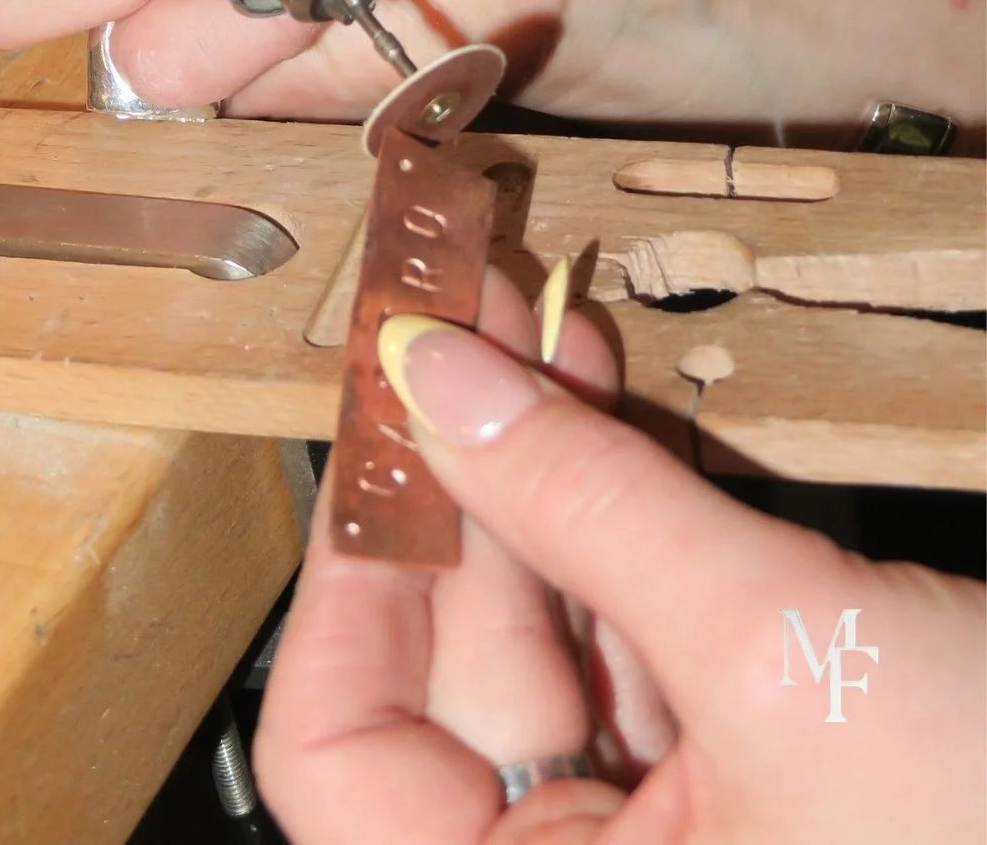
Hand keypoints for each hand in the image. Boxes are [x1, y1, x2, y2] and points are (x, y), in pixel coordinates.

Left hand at [254, 269, 985, 844]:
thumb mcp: (776, 648)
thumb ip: (588, 503)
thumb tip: (430, 373)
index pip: (344, 752)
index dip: (348, 571)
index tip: (377, 412)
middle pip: (454, 664)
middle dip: (459, 479)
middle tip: (452, 326)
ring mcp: (661, 824)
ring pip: (545, 626)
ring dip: (537, 471)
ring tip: (526, 328)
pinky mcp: (729, 759)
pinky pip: (632, 622)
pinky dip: (615, 510)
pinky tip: (597, 399)